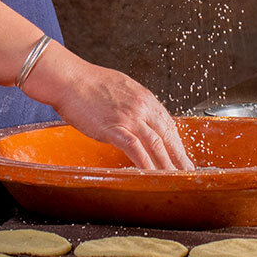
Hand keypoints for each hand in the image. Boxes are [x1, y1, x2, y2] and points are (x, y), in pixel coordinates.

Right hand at [23, 49, 193, 170]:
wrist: (69, 78)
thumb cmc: (88, 82)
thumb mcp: (120, 87)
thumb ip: (133, 102)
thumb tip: (137, 115)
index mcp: (144, 97)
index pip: (168, 123)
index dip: (176, 142)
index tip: (181, 154)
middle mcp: (142, 106)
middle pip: (168, 135)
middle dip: (179, 156)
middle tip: (187, 172)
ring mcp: (130, 117)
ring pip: (156, 144)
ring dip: (167, 164)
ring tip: (174, 178)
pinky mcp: (115, 128)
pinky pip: (135, 149)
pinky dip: (146, 163)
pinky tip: (151, 174)